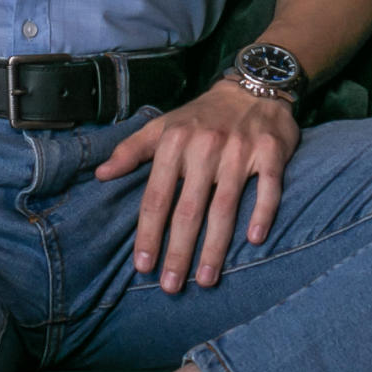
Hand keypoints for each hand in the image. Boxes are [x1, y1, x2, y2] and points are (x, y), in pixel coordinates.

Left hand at [93, 78, 299, 292]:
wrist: (253, 85)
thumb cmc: (203, 115)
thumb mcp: (163, 125)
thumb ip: (131, 150)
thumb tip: (101, 175)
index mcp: (175, 142)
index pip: (157, 196)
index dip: (148, 233)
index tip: (143, 265)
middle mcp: (206, 146)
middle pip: (188, 208)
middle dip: (178, 250)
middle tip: (171, 286)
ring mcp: (239, 150)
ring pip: (225, 206)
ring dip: (215, 246)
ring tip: (207, 279)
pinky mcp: (270, 152)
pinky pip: (267, 188)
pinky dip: (262, 213)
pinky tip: (254, 241)